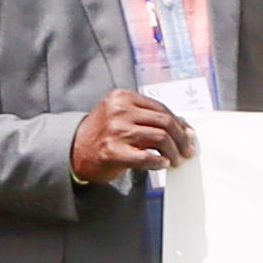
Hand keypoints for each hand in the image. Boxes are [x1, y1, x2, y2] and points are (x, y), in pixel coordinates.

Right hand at [68, 92, 195, 182]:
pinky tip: (163, 164)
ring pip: (159, 138)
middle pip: (164, 122)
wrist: (75, 150)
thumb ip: (148, 117)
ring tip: (176, 159)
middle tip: (187, 150)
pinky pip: (146, 157)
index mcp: (123, 98)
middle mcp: (119, 111)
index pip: (161, 108)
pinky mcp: (113, 151)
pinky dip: (159, 162)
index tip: (188, 134)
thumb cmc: (102, 134)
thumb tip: (182, 127)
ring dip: (173, 152)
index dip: (179, 123)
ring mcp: (116, 131)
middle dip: (181, 138)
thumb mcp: (122, 116)